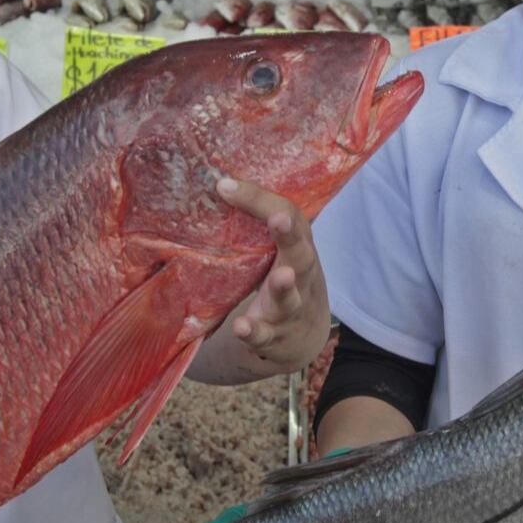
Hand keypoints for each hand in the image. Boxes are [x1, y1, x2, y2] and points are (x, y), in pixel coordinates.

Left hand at [214, 176, 330, 370]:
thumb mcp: (280, 251)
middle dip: (290, 237)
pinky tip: (241, 327)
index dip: (260, 200)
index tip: (225, 186)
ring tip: (281, 277)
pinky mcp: (274, 337)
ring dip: (283, 287)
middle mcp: (299, 276)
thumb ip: (259, 223)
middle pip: (300, 255)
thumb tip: (218, 185)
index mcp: (298, 247)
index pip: (289, 216)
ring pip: (289, 298)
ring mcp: (290, 308)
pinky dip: (254, 331)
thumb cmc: (285, 279)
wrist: (304, 336)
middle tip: (280, 220)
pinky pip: (264, 335)